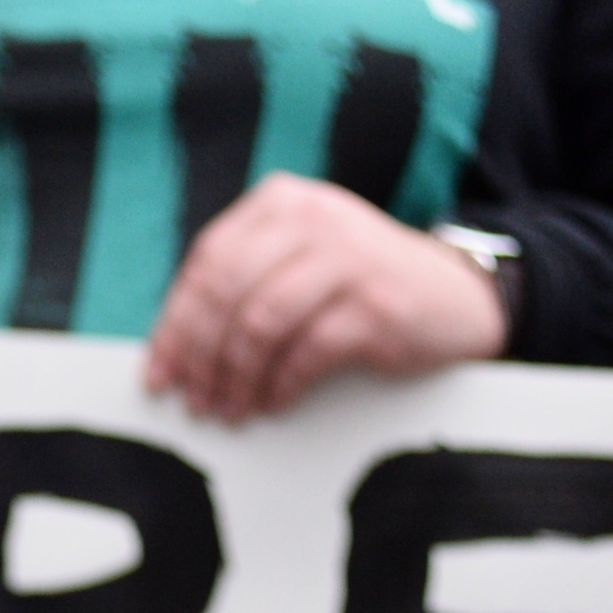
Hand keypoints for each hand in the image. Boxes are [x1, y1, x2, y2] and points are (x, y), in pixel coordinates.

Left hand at [142, 172, 503, 423]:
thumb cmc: (356, 287)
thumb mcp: (294, 264)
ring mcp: (349, 258)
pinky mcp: (376, 303)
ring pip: (259, 325)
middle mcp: (313, 219)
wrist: (454, 295)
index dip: (175, 326)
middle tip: (194, 401)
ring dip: (236, 378)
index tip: (158, 375)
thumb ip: (238, 287)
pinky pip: (305, 352)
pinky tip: (273, 402)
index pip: (206, 264)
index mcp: (280, 203)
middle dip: (200, 358)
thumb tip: (169, 354)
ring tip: (230, 409)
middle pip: (226, 295)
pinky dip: (280, 385)